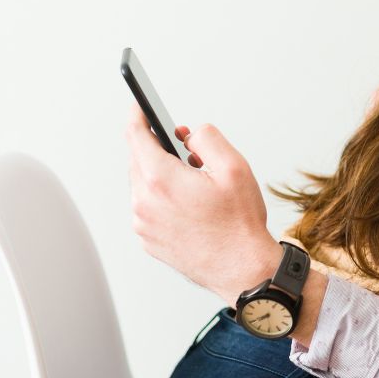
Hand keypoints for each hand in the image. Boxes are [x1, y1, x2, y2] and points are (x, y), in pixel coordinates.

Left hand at [125, 105, 280, 306]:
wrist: (242, 270)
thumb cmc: (240, 224)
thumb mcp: (235, 167)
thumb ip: (208, 138)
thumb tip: (188, 135)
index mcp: (160, 179)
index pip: (136, 136)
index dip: (138, 116)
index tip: (139, 106)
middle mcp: (144, 203)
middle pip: (139, 161)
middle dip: (160, 149)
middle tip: (190, 153)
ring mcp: (143, 224)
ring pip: (144, 186)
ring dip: (162, 177)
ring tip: (196, 185)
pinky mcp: (149, 240)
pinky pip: (148, 209)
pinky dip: (163, 200)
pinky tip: (191, 207)